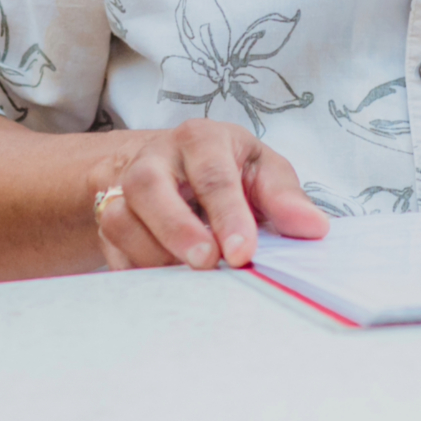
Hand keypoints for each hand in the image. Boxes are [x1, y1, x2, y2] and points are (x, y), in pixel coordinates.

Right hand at [90, 120, 327, 271]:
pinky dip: (133, 268)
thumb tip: (314, 228)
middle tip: (208, 264)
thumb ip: (286, 198)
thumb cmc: (229, 168)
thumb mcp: (264, 171)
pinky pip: (108, 247)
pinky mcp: (106, 217)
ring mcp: (122, 186)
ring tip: (189, 277)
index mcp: (201, 138)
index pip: (213, 175)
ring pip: (120, 219)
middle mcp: (155, 157)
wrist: (174, 166)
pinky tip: (163, 282)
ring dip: (153, 254)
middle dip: (178, 231)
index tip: (244, 253)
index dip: (228, 216)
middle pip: (150, 188)